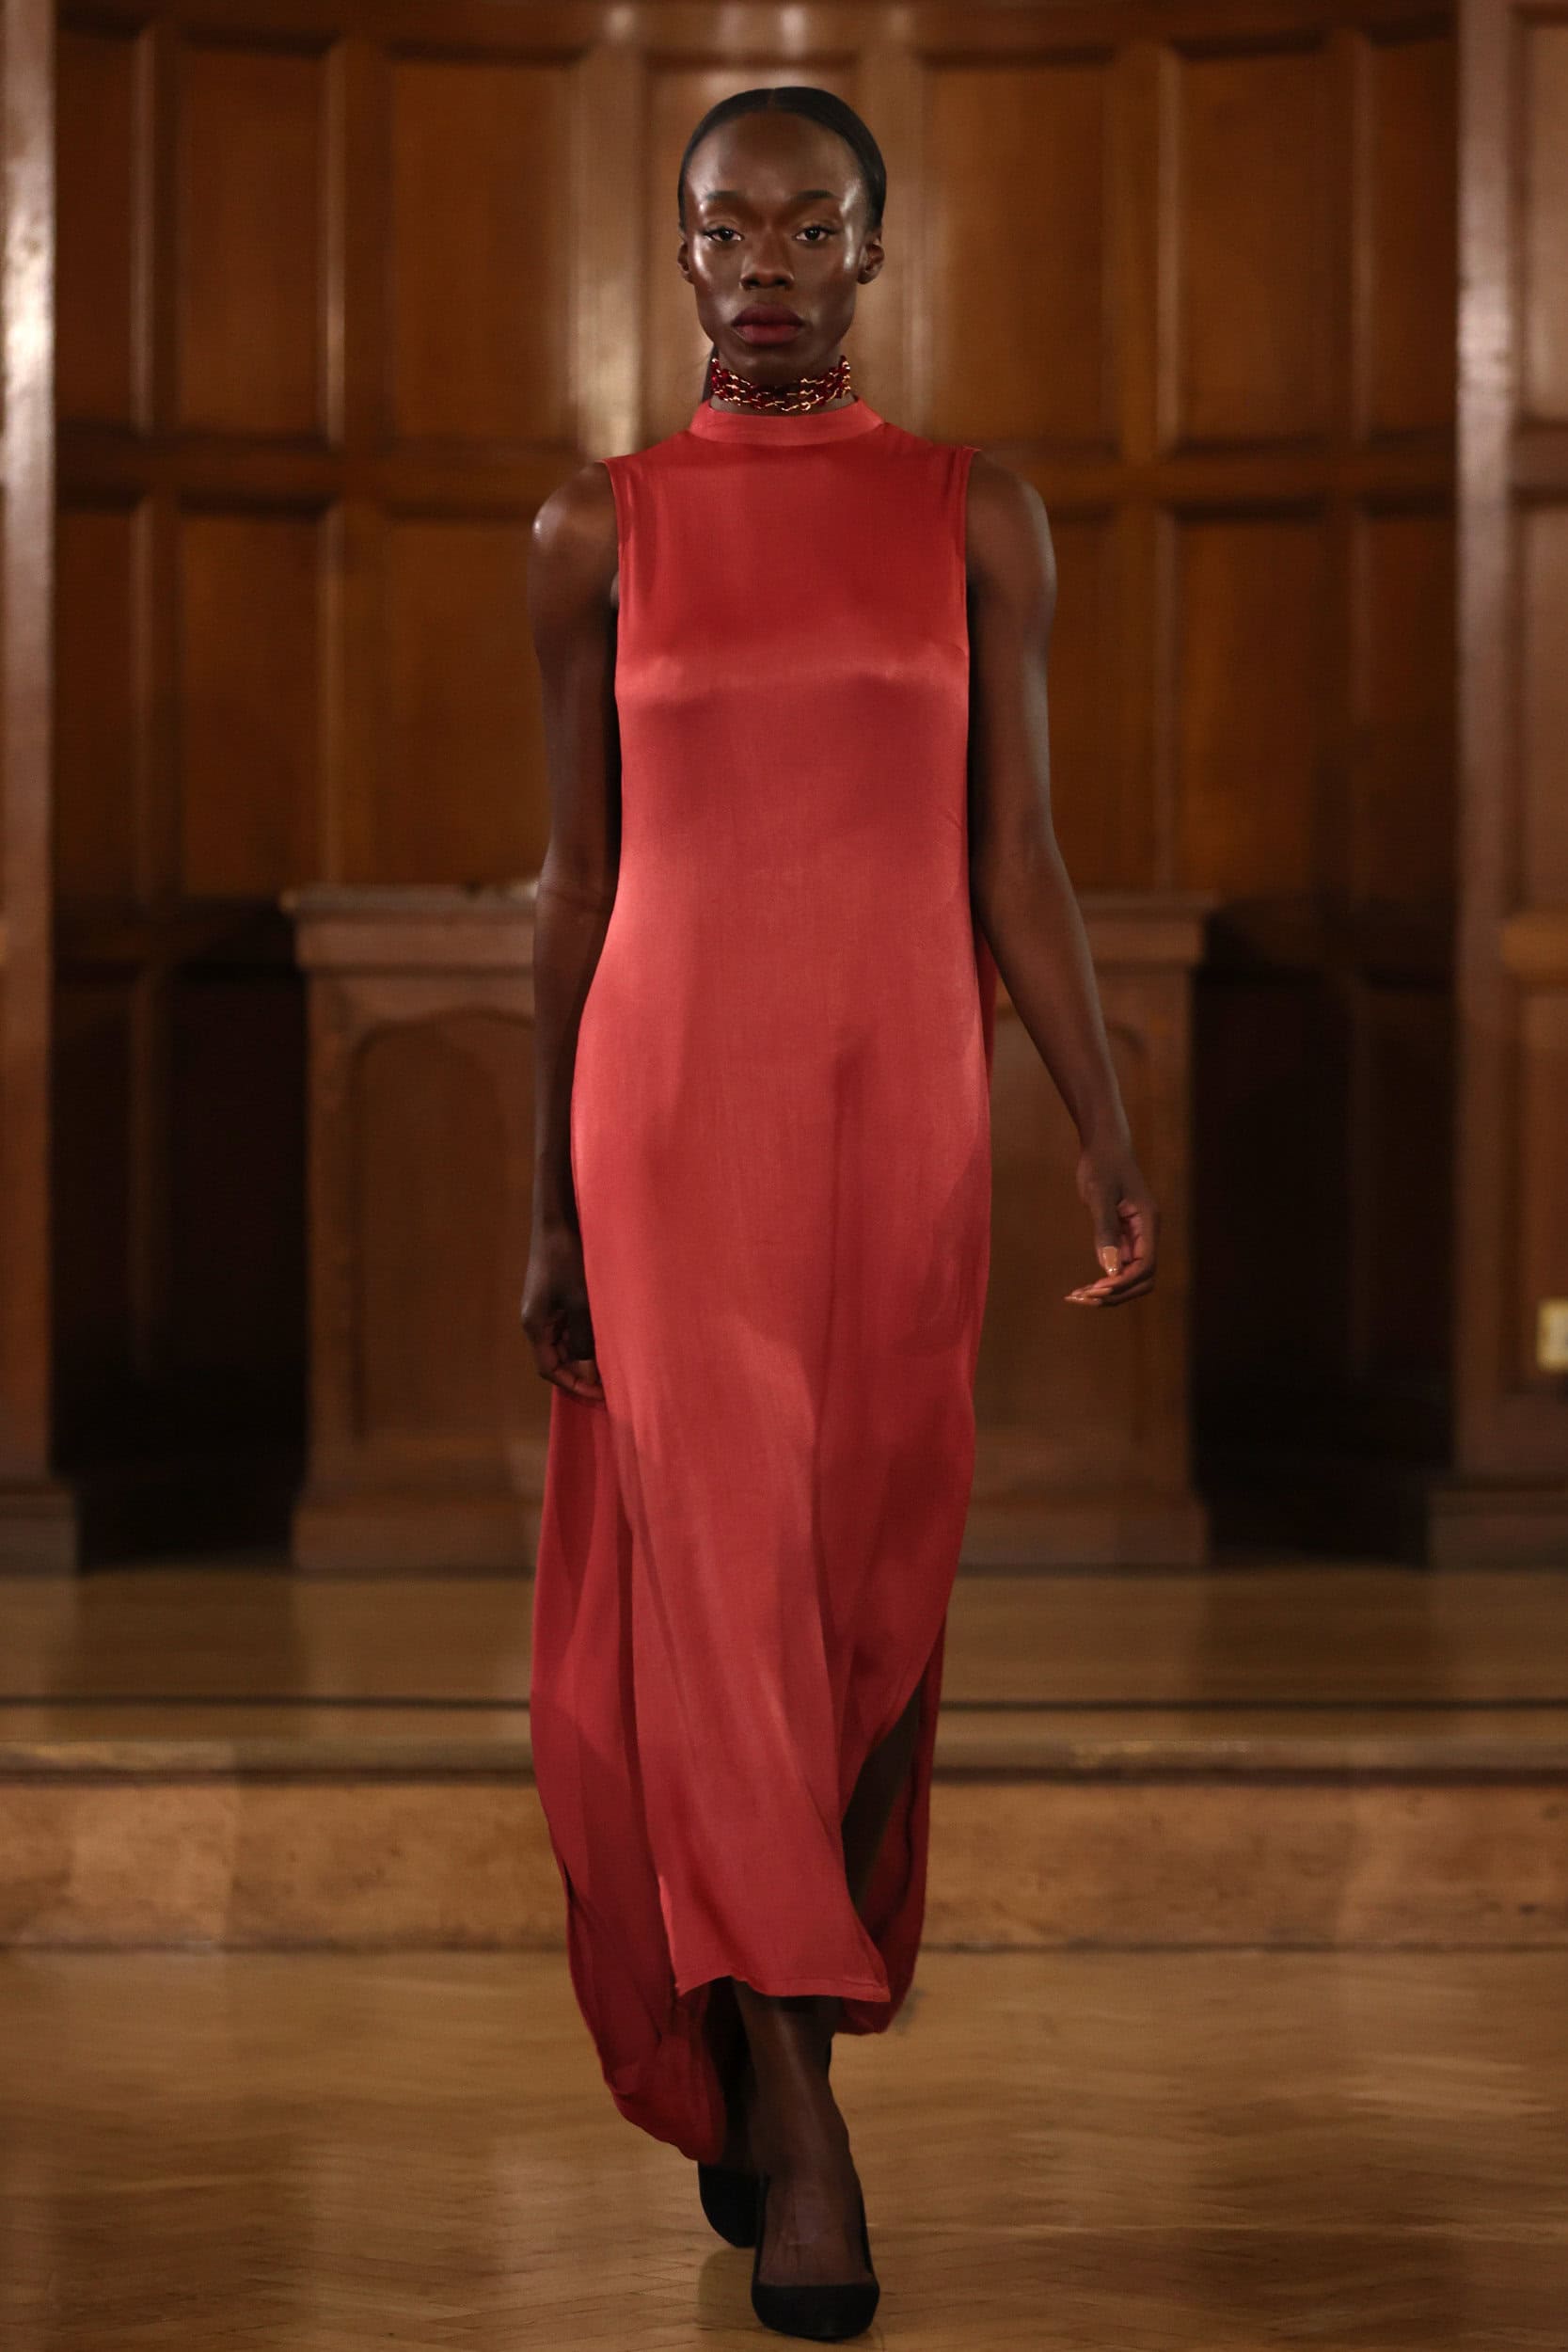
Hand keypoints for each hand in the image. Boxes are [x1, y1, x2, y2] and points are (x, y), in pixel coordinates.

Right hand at [521, 1223, 605, 1401]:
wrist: (557, 1220)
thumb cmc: (568, 1259)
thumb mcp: (581, 1302)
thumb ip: (584, 1340)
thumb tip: (588, 1374)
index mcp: (536, 1326)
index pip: (550, 1370)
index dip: (575, 1385)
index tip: (602, 1394)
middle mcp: (537, 1322)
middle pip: (557, 1359)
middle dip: (582, 1373)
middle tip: (613, 1382)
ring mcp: (546, 1310)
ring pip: (565, 1344)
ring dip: (585, 1355)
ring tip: (614, 1364)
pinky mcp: (556, 1298)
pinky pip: (569, 1327)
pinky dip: (586, 1337)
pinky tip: (607, 1339)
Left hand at [1065, 1140, 1157, 1306]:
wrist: (1103, 1146)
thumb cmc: (1102, 1165)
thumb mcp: (1100, 1195)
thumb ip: (1105, 1230)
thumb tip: (1108, 1269)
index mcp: (1148, 1223)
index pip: (1145, 1266)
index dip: (1124, 1282)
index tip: (1097, 1289)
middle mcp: (1146, 1234)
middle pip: (1142, 1280)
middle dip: (1117, 1294)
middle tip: (1084, 1298)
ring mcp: (1135, 1237)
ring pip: (1130, 1277)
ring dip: (1109, 1292)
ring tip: (1078, 1297)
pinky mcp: (1122, 1237)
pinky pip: (1117, 1268)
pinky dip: (1102, 1281)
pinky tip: (1081, 1288)